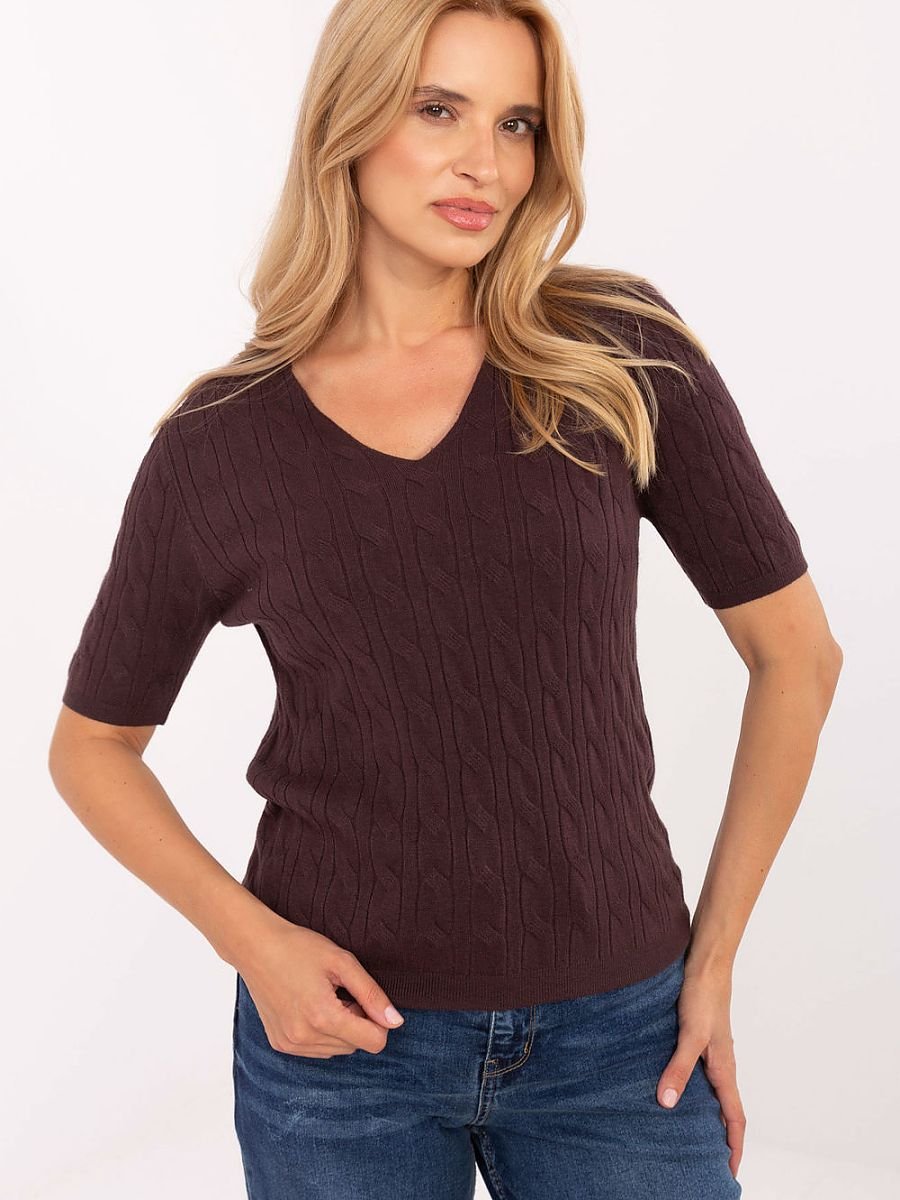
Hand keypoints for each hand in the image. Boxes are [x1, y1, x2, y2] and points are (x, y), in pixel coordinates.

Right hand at [234, 915, 405, 1058]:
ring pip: (337, 1050)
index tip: (361, 996)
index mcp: (323, 1018)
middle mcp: (305, 1039)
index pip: (373, 1042)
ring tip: (323, 996)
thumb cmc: (299, 948)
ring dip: (339, 1029)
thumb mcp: (342, 962)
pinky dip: (322, 1033)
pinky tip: (309, 1006)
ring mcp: (290, 1045)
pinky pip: (317, 1050)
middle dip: (356, 1021)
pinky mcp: (280, 1045)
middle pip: (355, 1046)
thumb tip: (395, 1022)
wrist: (255, 947)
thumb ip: (372, 994)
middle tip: (339, 990)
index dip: (377, 1019)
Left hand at [655, 955, 745, 1179]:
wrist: (705, 961)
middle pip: (725, 1109)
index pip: (735, 1118)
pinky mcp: (698, 1038)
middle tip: (707, 1161)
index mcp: (724, 1069)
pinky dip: (691, 1088)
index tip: (729, 1172)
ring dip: (706, 1113)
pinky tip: (671, 1087)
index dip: (733, 1146)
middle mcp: (720, 1064)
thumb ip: (679, 1068)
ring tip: (688, 1132)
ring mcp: (710, 1051)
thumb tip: (668, 1103)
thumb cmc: (703, 996)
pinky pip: (699, 1072)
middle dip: (720, 1137)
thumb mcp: (689, 1035)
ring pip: (712, 1091)